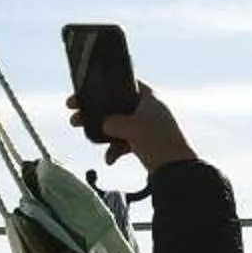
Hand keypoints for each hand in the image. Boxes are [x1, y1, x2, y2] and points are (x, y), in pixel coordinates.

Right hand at [67, 80, 194, 172]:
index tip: (84, 91)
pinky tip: (110, 160)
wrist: (177, 169)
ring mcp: (147, 127)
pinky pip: (124, 142)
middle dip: (94, 112)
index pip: (123, 83)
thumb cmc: (158, 140)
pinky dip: (115, 150)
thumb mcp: (131, 126)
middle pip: (115, 105)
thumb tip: (104, 124)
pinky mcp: (146, 144)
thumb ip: (113, 121)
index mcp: (149, 97)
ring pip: (118, 125)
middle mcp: (148, 108)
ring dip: (102, 132)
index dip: (103, 85)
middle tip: (74, 116)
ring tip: (85, 136)